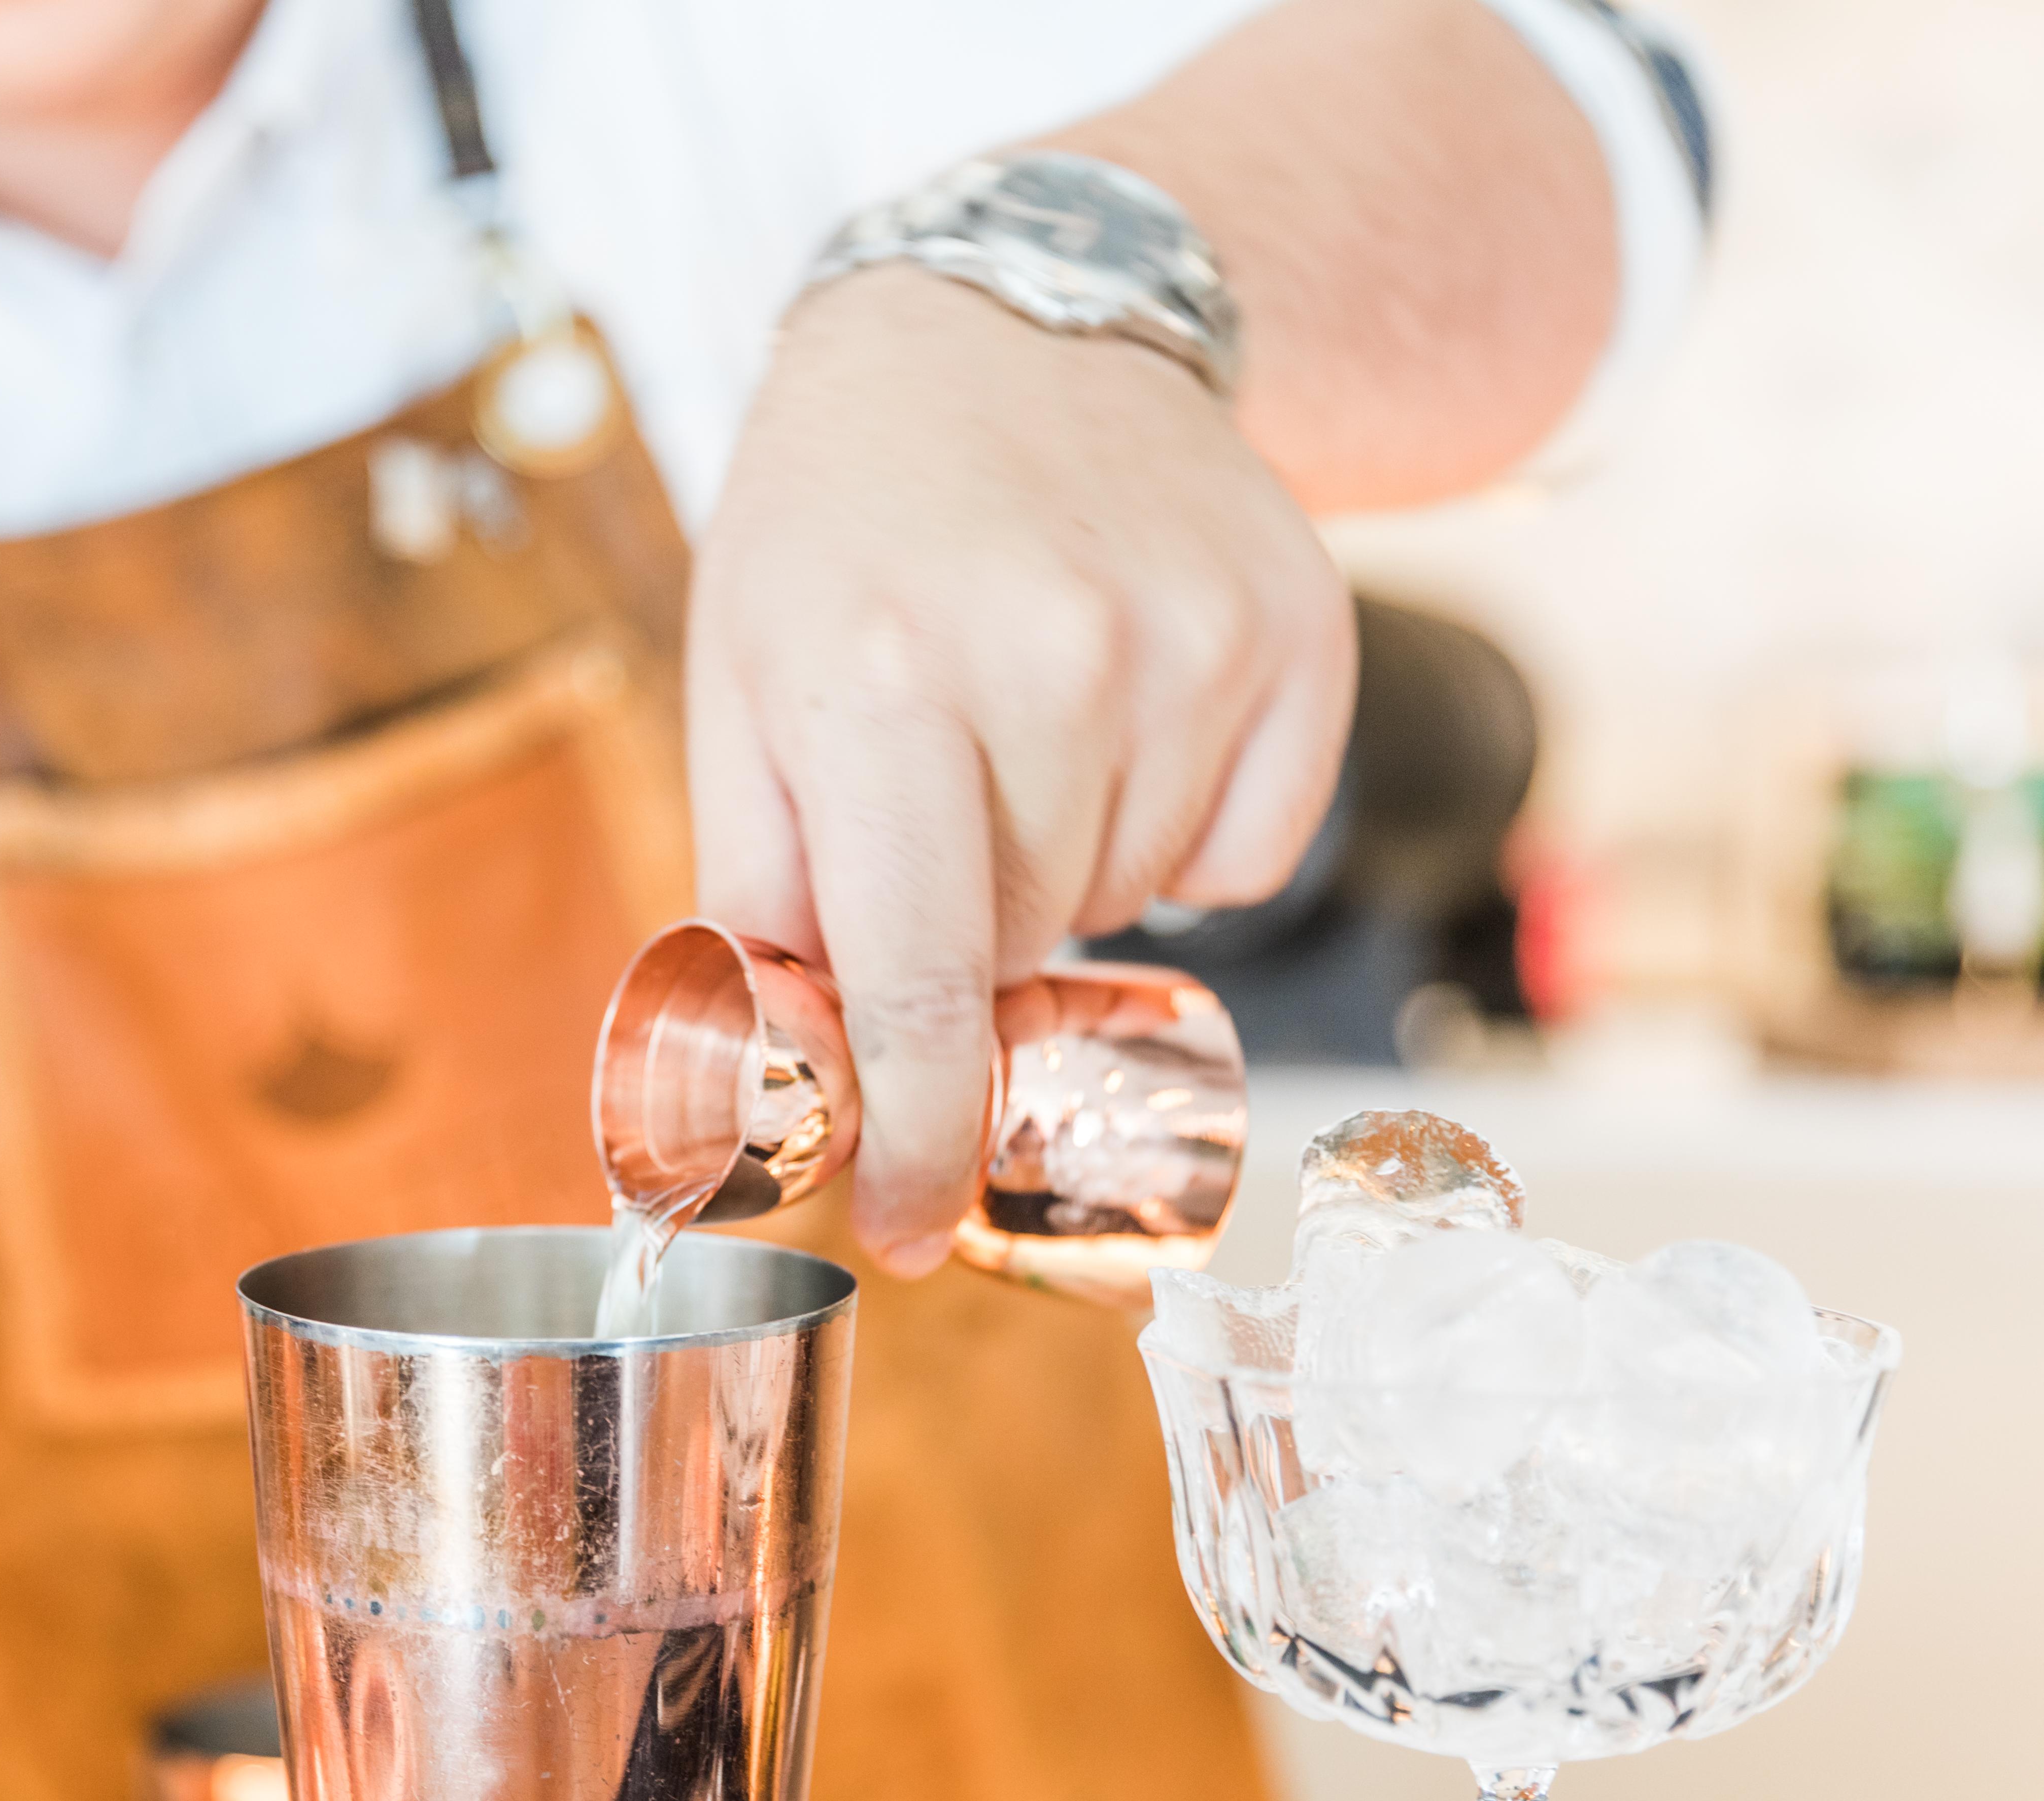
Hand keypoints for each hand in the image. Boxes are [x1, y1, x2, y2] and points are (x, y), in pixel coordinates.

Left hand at [688, 263, 1354, 1271]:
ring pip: (1133, 902)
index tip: (909, 1230)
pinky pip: (1243, 850)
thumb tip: (801, 1086)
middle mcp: (1050, 659)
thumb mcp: (743, 688)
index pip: (911, 978)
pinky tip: (1125, 711)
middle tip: (938, 797)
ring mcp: (1192, 643)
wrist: (1007, 327)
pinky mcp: (1300, 634)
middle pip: (1018, 943)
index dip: (914, 1131)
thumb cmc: (848, 530)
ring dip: (1069, 864)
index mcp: (880, 680)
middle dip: (966, 926)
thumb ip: (765, 894)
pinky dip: (1179, 825)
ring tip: (1025, 721)